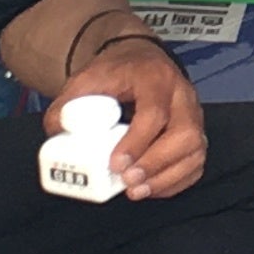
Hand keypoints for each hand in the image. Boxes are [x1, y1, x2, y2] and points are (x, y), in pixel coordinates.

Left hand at [56, 35, 204, 201]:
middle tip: (128, 182)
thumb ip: (67, 105)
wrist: (137, 61)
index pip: (155, 112)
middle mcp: (181, 95)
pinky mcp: (196, 133)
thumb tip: (56, 133)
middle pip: (185, 134)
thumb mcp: (86, 79)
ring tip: (136, 191)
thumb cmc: (115, 73)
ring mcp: (193, 115)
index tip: (115, 164)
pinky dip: (177, 181)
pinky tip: (152, 188)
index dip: (137, 142)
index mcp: (155, 77)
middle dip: (157, 164)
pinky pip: (196, 162)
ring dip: (167, 177)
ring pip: (195, 150)